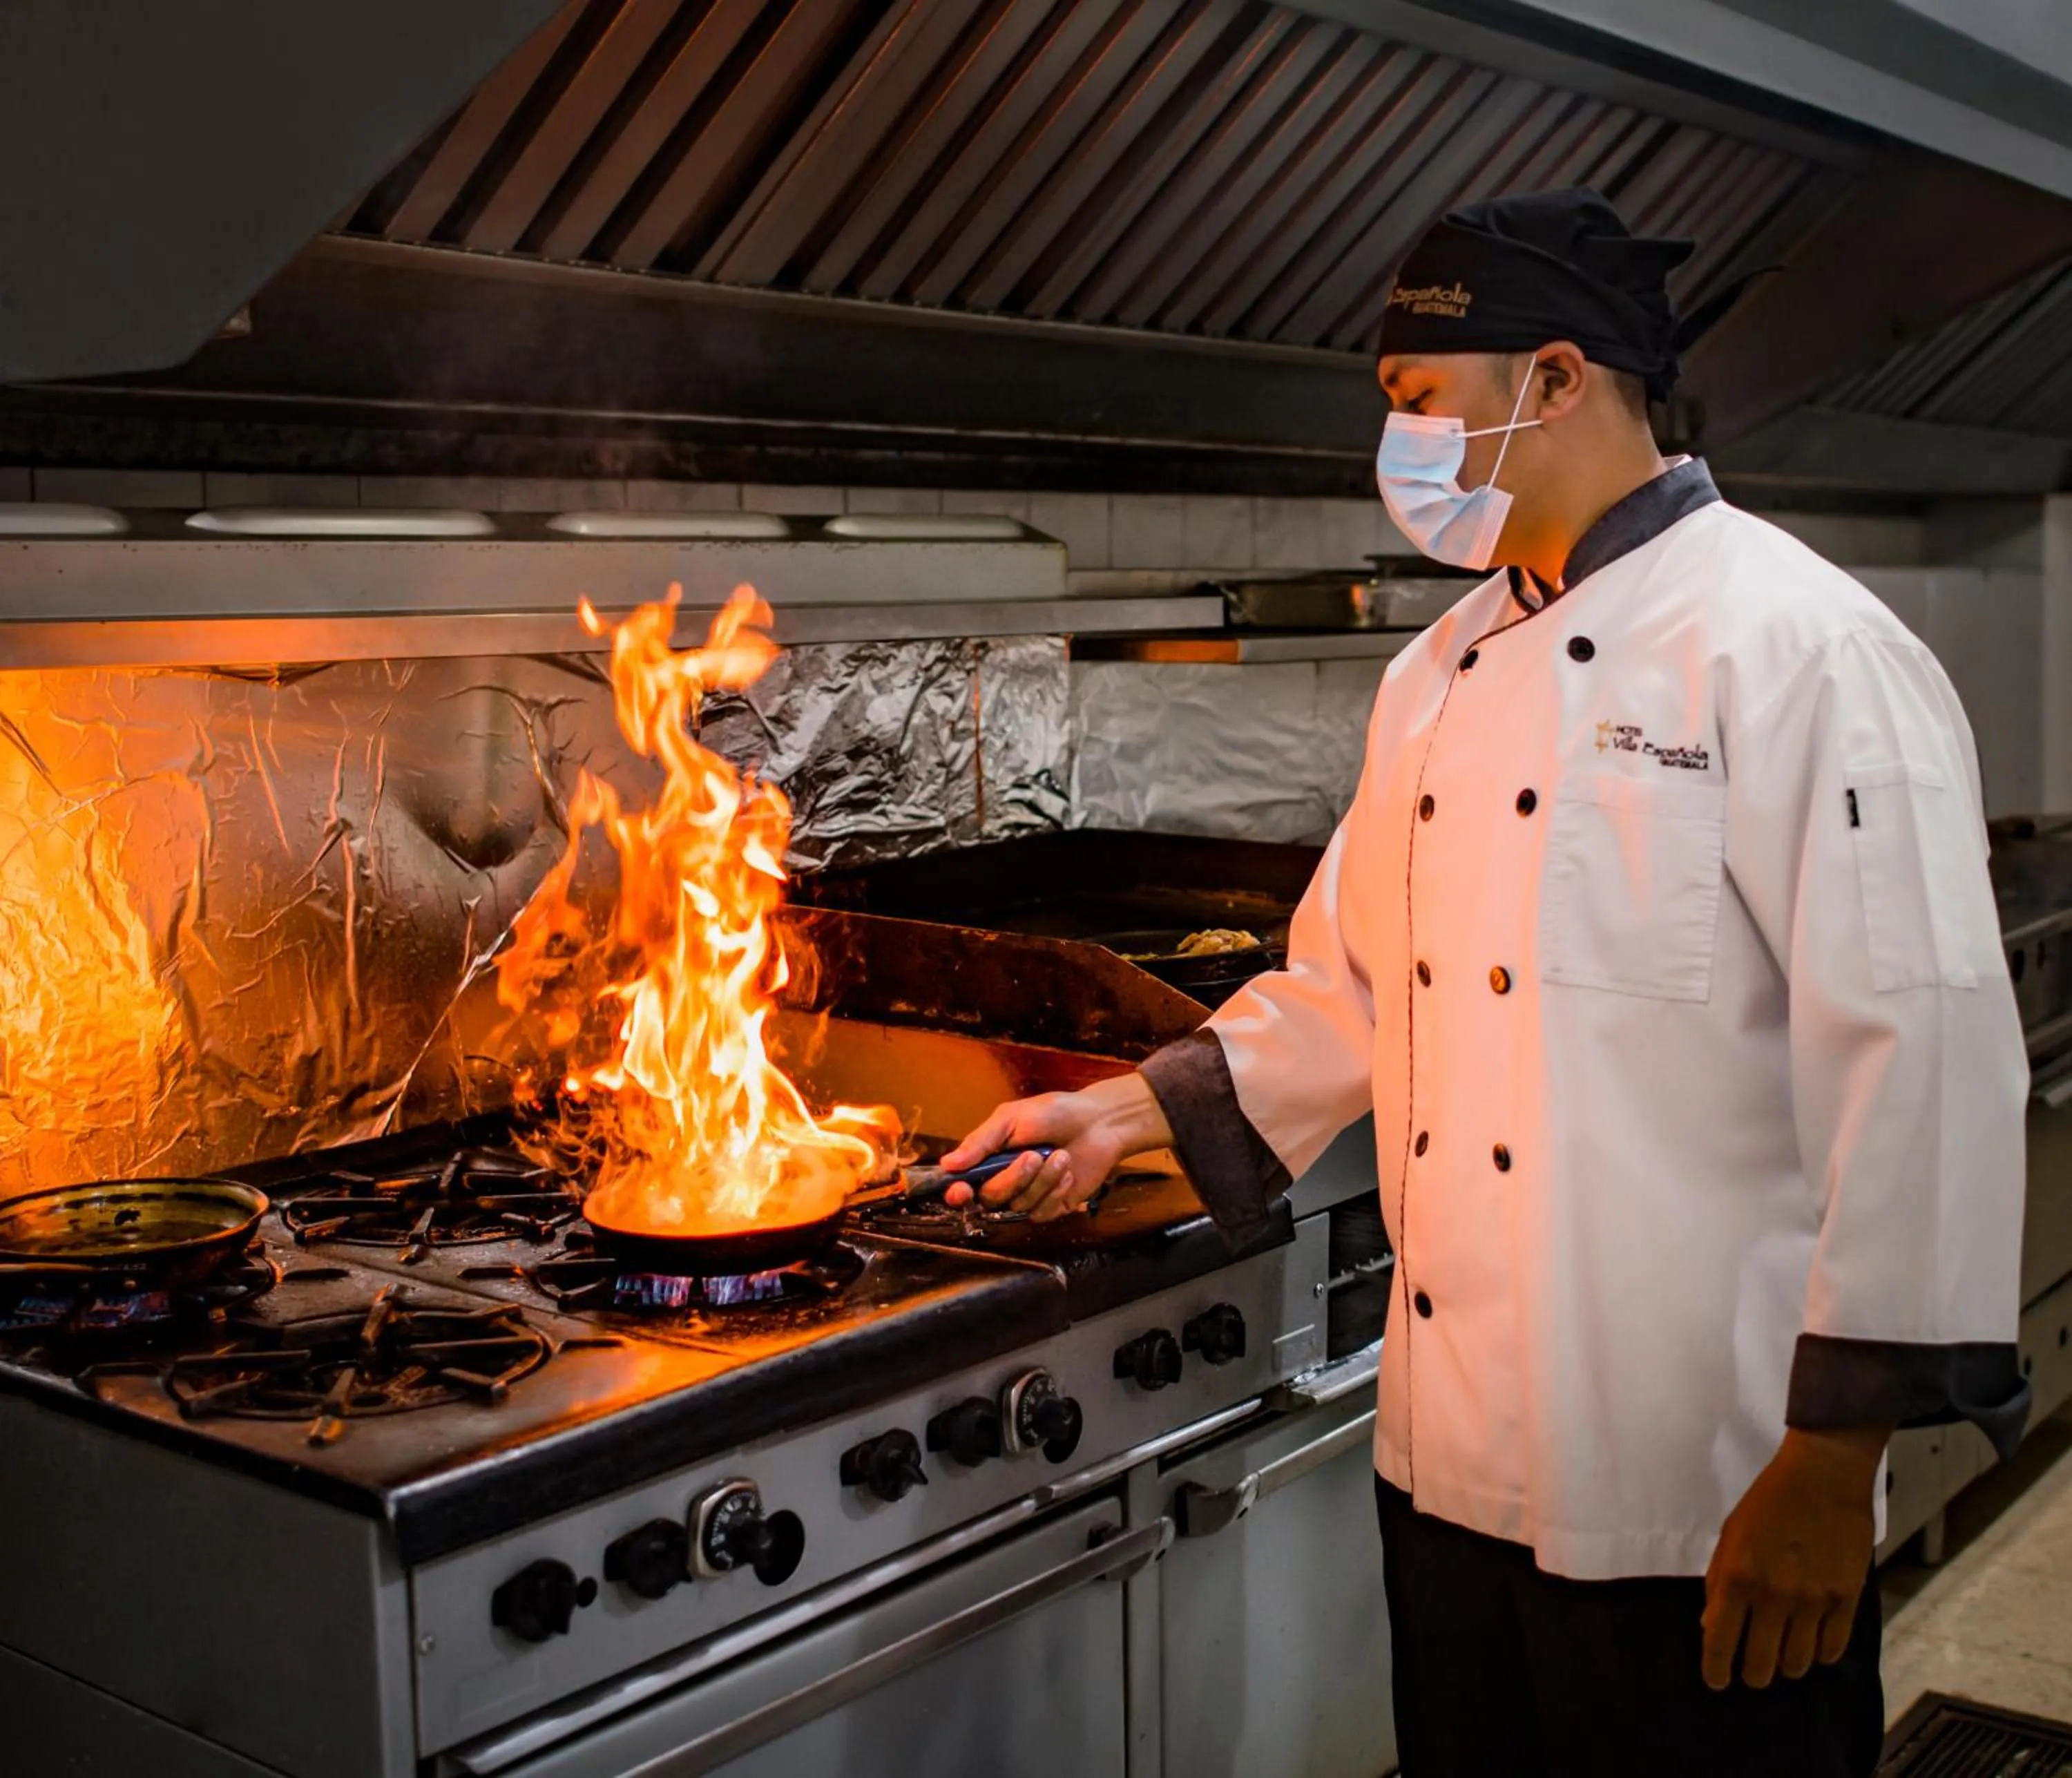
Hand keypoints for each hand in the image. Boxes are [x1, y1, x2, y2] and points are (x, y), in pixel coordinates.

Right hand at [938, 1073, 1172, 1221]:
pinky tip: (1068, 1172)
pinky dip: (1056, 1191)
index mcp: (988, 1159)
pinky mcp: (1051, 1208)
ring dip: (1041, 1180)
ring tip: (1061, 1155)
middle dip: (1012, 1178)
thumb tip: (948, 1164)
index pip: (962, 1185)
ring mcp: (1027, 1197)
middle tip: (1033, 1155)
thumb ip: (981, 1142)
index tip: (960, 1191)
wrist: (1098, 1123)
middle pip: (990, 1198)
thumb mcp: (1011, 1118)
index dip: (957, 1193)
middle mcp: (1004, 1182)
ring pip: (1019, 1206)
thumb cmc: (1053, 1113)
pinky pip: (1042, 1213)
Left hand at [1701, 1424, 1889, 1689]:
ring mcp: (1812, 1602)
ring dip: (1787, 1666)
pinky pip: (1833, 1649)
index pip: (1720, 1642)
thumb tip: (1711, 1626)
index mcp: (1736, 1578)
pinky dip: (1821, 1654)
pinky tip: (1814, 1644)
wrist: (1822, 1479)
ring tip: (1783, 1656)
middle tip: (1752, 1671)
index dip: (1716, 1670)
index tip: (1717, 1682)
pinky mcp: (1845, 1601)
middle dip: (1753, 1674)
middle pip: (1761, 1664)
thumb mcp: (1730, 1537)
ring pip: (1798, 1664)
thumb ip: (1719, 1582)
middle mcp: (1772, 1597)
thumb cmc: (1767, 1502)